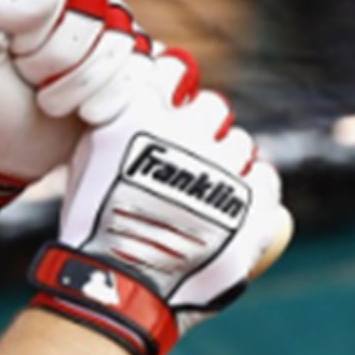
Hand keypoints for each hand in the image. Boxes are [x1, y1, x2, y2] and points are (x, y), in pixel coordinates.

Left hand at [0, 0, 148, 213]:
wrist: (5, 153)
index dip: (33, 19)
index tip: (8, 45)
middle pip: (91, 8)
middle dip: (51, 57)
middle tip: (24, 75)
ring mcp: (109, 23)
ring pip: (119, 42)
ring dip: (75, 85)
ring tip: (46, 98)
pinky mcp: (134, 59)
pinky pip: (142, 71)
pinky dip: (108, 100)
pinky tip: (83, 112)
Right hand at [25, 49, 290, 354]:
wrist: (118, 285)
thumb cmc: (94, 224)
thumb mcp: (88, 159)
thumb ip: (118, 121)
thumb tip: (146, 90)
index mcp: (139, 114)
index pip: (174, 69)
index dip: (173, 87)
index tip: (168, 106)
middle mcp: (185, 133)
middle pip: (212, 107)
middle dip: (201, 127)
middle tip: (185, 159)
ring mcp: (222, 169)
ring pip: (240, 144)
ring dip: (226, 160)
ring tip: (204, 192)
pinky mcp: (252, 206)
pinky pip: (266, 179)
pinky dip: (253, 188)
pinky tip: (233, 203)